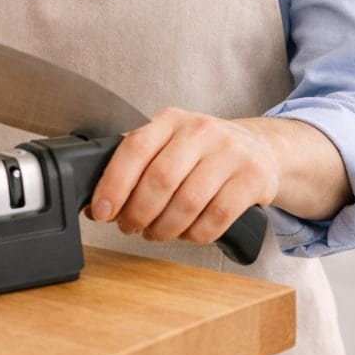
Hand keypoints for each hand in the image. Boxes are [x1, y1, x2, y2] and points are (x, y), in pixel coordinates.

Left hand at [88, 107, 278, 244]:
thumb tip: (96, 205)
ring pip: (188, 202)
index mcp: (170, 120)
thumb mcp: (169, 143)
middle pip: (160, 179)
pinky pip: (216, 217)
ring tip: (156, 233)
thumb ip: (136, 167)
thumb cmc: (202, 151)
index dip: (114, 184)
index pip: (135, 148)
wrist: (258, 148)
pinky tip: (187, 233)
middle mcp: (200, 130)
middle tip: (129, 227)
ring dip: (165, 228)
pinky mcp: (252, 177)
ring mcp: (230, 152)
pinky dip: (195, 234)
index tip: (101, 211)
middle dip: (138, 212)